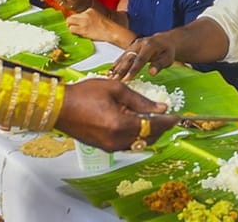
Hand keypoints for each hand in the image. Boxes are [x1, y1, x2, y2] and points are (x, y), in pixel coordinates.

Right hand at [56, 78, 173, 151]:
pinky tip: (139, 126)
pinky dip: (137, 137)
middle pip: (148, 138)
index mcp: (121, 124)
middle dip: (161, 128)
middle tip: (168, 118)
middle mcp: (117, 140)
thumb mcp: (115, 89)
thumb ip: (140, 100)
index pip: (153, 125)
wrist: (60, 108)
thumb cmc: (84, 94)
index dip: (167, 121)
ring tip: (155, 120)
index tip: (177, 116)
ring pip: (139, 144)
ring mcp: (111, 146)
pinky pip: (128, 145)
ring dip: (150, 134)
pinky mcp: (105, 148)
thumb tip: (161, 107)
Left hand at [66, 8, 117, 41]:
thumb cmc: (106, 26)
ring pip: (69, 22)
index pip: (77, 14)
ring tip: (75, 31)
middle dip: (70, 22)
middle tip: (72, 27)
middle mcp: (85, 15)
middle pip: (71, 17)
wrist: (111, 31)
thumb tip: (82, 20)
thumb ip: (89, 16)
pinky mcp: (83, 29)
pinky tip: (77, 34)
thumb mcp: (97, 16)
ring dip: (70, 27)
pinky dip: (72, 32)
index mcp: (89, 10)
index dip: (76, 20)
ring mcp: (83, 22)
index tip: (76, 23)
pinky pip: (71, 29)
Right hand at [108, 34, 176, 79]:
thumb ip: (159, 64)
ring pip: (123, 57)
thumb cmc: (167, 51)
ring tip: (109, 77)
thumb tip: (152, 72)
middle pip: (129, 58)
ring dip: (116, 68)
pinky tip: (109, 72)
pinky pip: (121, 57)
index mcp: (149, 45)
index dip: (133, 69)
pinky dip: (115, 65)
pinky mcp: (129, 48)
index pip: (140, 59)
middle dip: (121, 70)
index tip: (127, 79)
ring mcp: (133, 45)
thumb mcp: (168, 58)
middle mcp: (139, 44)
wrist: (164, 41)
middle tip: (115, 80)